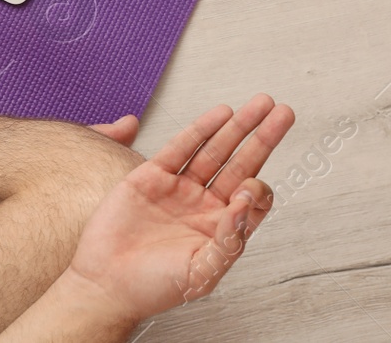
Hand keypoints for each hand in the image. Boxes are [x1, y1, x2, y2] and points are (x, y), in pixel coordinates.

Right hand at [66, 94, 294, 327]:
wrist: (106, 283)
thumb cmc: (154, 287)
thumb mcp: (201, 274)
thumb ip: (228, 241)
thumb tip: (246, 204)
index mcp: (221, 229)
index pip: (253, 199)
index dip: (258, 189)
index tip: (248, 190)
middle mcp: (204, 205)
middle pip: (241, 164)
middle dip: (263, 138)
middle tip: (285, 112)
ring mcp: (179, 189)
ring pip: (215, 151)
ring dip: (238, 126)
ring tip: (261, 103)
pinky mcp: (150, 176)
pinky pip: (181, 147)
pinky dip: (201, 129)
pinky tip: (221, 113)